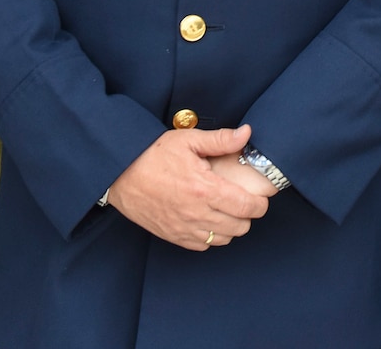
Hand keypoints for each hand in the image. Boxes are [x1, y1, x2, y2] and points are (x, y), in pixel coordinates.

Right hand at [106, 124, 269, 250]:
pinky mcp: (172, 235)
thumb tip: (246, 134)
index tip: (261, 199)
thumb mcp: (188, 140)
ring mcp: (183, 228)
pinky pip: (202, 246)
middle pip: (239, 227)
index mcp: (204, 189)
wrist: (119, 173)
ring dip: (231, 228)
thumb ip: (221, 139)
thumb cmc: (153, 154)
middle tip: (246, 203)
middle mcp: (196, 213)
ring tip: (230, 212)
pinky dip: (212, 238)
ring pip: (222, 240)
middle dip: (248, 216)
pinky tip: (211, 222)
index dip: (260, 205)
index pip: (246, 206)